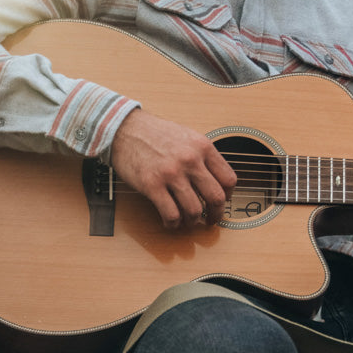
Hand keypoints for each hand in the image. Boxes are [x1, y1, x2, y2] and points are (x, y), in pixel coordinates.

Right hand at [110, 109, 236, 228]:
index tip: (223, 201)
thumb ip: (203, 156)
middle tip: (211, 219)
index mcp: (202, 146)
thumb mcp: (187, 137)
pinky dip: (173, 223)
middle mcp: (190, 160)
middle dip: (216, 214)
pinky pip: (171, 214)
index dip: (228, 195)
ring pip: (194, 210)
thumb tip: (216, 181)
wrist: (124, 128)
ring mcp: (171, 173)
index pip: (228, 179)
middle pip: (216, 198)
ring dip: (193, 222)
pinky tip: (171, 221)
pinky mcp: (152, 185)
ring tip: (189, 221)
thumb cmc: (154, 133)